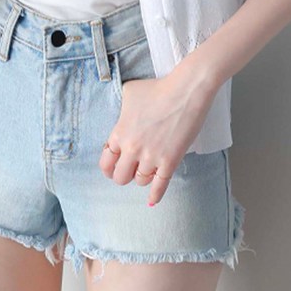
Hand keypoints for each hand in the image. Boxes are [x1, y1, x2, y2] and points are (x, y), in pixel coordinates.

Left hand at [99, 61, 218, 205]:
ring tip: (144, 172)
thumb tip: (123, 115)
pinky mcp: (170, 162)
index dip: (108, 167)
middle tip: (128, 170)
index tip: (112, 166)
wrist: (185, 91)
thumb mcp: (129, 92)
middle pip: (120, 177)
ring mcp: (151, 157)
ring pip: (140, 181)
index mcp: (119, 133)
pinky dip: (155, 195)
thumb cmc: (157, 88)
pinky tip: (152, 201)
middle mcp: (132, 149)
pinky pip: (160, 185)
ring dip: (141, 178)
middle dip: (123, 175)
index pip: (106, 162)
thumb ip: (122, 108)